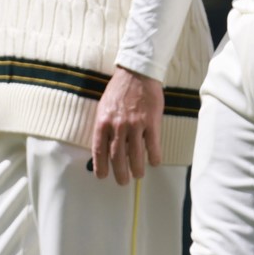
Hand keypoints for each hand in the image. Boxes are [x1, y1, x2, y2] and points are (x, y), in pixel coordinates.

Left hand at [92, 66, 164, 184]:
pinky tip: (154, 162)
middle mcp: (117, 125)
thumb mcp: (104, 107)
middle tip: (123, 181)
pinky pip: (152, 145)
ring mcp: (135, 124)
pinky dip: (154, 157)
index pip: (99, 150)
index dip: (100, 167)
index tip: (102, 176)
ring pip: (135, 154)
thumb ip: (104, 127)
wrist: (137, 73)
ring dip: (137, 169)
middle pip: (117, 157)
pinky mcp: (151, 121)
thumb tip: (106, 147)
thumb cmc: (119, 90)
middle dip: (120, 173)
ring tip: (138, 174)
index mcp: (103, 122)